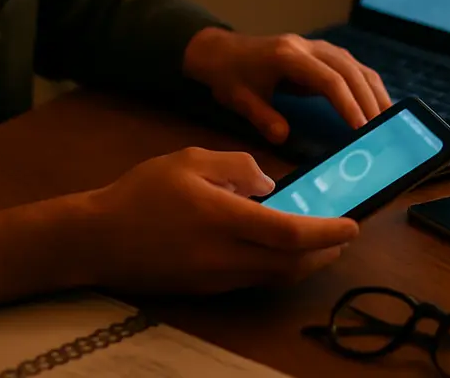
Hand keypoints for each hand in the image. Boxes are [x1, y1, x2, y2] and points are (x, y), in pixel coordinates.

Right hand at [86, 147, 358, 294]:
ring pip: (276, 276)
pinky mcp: (208, 289)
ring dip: (304, 262)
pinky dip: (277, 267)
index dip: (328, 232)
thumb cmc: (141, 193)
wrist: (97, 239)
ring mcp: (217, 278)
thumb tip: (270, 184)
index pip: (291, 234)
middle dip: (326, 252)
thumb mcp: (189, 159)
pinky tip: (276, 248)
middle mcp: (226, 256)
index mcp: (224, 219)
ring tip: (319, 242)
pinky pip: (255, 280)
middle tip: (343, 235)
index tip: (352, 224)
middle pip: (292, 265)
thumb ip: (236, 166)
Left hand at [183, 28, 392, 143]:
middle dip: (369, 100)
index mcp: (287, 56)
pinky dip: (366, 84)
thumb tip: (283, 137)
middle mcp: (306, 47)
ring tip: (388, 118)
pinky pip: (350, 66)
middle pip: (348, 70)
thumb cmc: (229, 76)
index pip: (328, 79)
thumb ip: (262, 117)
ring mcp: (315, 47)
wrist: (220, 51)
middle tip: (383, 128)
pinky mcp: (320, 53)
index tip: (361, 128)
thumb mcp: (239, 99)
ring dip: (373, 91)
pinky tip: (376, 103)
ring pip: (354, 65)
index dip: (348, 103)